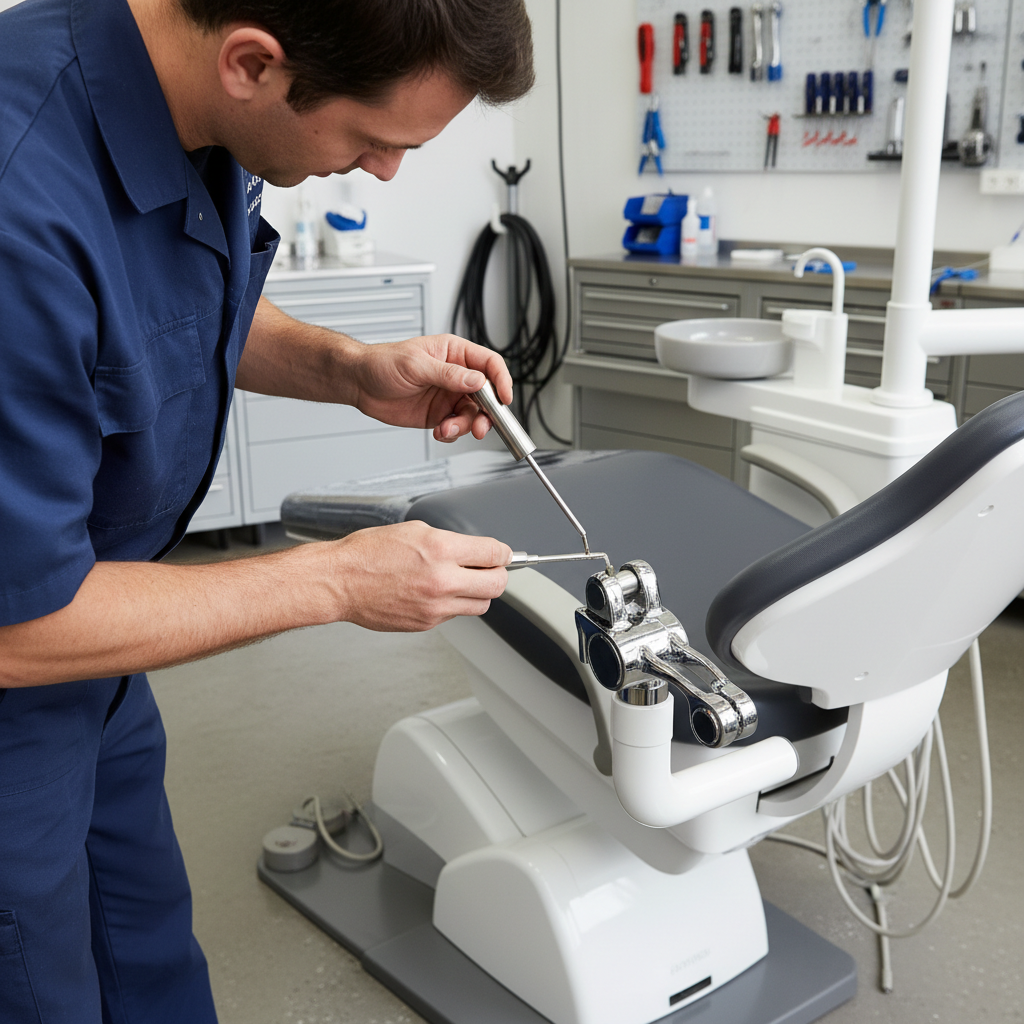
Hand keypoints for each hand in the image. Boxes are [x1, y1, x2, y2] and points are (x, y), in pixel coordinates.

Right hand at [327, 521, 511, 631]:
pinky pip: (455, 614)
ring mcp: (436, 606)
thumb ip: (451, 542)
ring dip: (478, 593)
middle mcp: (442, 580)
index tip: (503, 554)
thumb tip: (475, 551)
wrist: (340, 581)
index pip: (494, 554)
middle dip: (498, 575)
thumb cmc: (369, 553)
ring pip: (481, 605)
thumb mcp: (415, 531)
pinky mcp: (427, 623)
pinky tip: (434, 592)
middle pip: (497, 585)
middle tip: (489, 570)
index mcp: (441, 549)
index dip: (503, 553)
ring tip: (461, 582)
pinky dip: (452, 604)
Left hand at [352, 334, 513, 441]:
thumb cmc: (383, 363)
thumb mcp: (417, 365)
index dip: (501, 381)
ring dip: (465, 426)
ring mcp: (448, 396)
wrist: (360, 383)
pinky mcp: (439, 414)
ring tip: (447, 428)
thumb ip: (449, 375)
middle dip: (486, 413)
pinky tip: (439, 431)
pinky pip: (457, 426)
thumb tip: (477, 381)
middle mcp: (456, 375)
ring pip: (473, 415)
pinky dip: (452, 433)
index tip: (504, 398)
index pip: (489, 364)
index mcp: (455, 353)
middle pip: (487, 395)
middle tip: (480, 426)